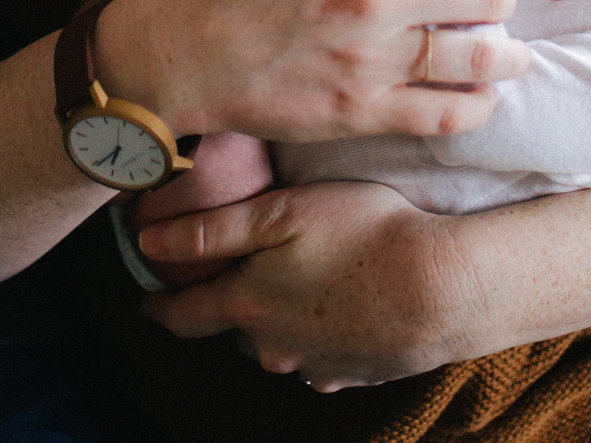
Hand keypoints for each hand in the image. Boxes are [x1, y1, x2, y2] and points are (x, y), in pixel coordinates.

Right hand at [93, 0, 527, 141]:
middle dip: (497, 6)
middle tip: (490, 15)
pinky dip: (476, 107)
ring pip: (481, 58)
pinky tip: (477, 99)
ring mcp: (374, 56)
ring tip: (506, 59)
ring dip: (504, 58)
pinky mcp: (363, 112)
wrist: (181, 50)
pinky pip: (450, 114)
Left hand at [135, 180, 484, 390]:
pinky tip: (342, 307)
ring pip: (280, 343)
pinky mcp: (356, 375)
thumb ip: (210, 231)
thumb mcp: (280, 214)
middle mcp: (272, 348)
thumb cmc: (363, 235)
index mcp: (245, 306)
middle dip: (232, 303)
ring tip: (301, 284)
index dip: (158, 304)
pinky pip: (321, 357)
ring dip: (280, 319)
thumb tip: (145, 244)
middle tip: (241, 271)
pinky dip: (321, 334)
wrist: (445, 288)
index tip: (145, 298)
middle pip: (235, 327)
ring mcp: (315, 368)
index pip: (181, 315)